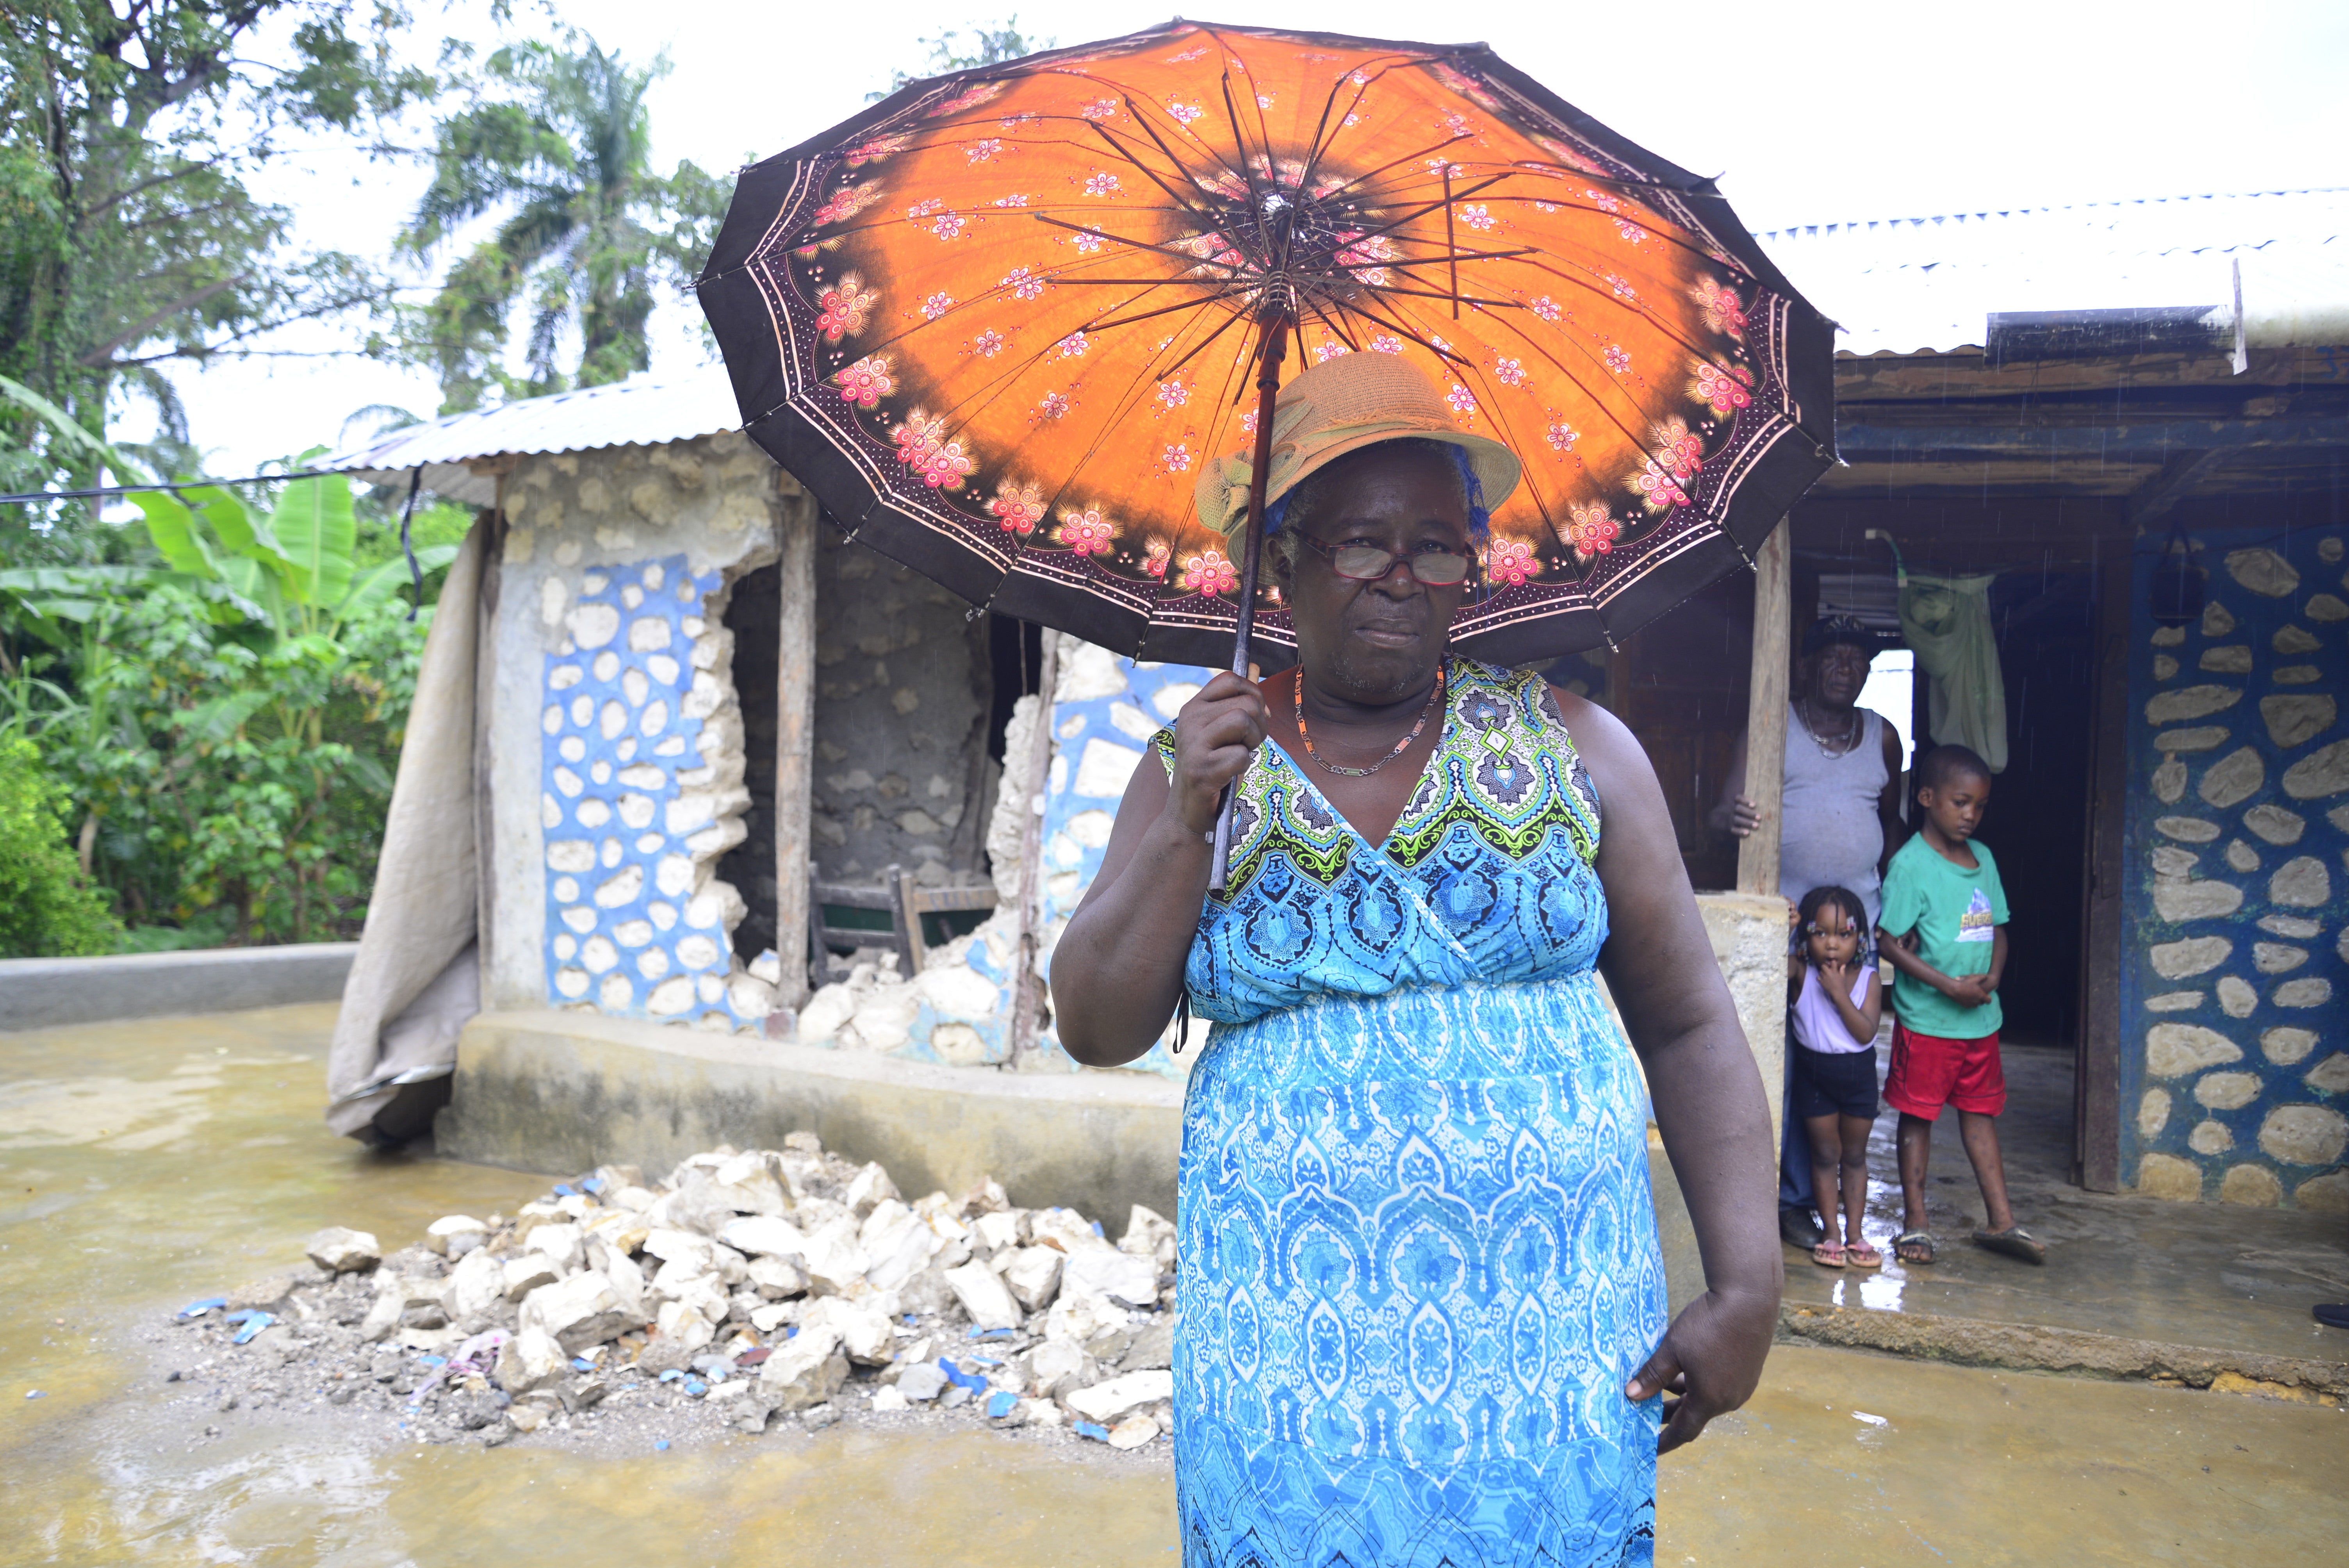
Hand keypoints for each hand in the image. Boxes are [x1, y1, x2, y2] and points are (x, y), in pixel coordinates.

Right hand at [1166, 671, 1267, 834]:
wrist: (1188, 812)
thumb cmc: (1212, 768)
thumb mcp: (1222, 731)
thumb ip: (1237, 700)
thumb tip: (1255, 667)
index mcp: (1193, 707)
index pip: (1230, 679)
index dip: (1253, 693)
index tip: (1255, 716)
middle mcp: (1189, 720)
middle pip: (1247, 701)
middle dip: (1259, 724)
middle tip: (1247, 744)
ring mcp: (1193, 744)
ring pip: (1243, 721)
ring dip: (1253, 742)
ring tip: (1239, 756)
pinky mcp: (1200, 769)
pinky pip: (1241, 755)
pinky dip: (1243, 766)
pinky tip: (1228, 774)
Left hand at [1626, 1287, 1775, 1454]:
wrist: (1749, 1299)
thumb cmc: (1708, 1325)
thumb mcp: (1673, 1349)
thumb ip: (1652, 1375)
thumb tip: (1631, 1396)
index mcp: (1710, 1400)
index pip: (1683, 1432)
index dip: (1664, 1441)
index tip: (1649, 1449)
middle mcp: (1730, 1399)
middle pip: (1695, 1415)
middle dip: (1670, 1415)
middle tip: (1646, 1413)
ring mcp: (1743, 1386)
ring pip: (1707, 1398)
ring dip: (1685, 1396)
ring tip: (1661, 1384)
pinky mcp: (1748, 1371)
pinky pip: (1720, 1386)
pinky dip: (1700, 1384)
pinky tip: (1686, 1368)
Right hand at [1725, 795, 1760, 837]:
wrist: (1735, 821)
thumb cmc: (1749, 811)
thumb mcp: (1750, 805)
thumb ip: (1756, 804)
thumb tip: (1770, 801)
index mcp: (1737, 801)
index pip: (1738, 798)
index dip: (1745, 800)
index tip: (1754, 805)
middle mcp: (1732, 809)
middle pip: (1738, 808)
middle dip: (1749, 813)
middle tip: (1759, 817)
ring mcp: (1730, 818)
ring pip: (1736, 819)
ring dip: (1747, 822)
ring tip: (1757, 825)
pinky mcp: (1730, 827)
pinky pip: (1733, 829)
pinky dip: (1740, 831)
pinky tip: (1747, 833)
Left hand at [1816, 955, 1851, 989]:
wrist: (1838, 992)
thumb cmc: (1841, 984)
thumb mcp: (1843, 976)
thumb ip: (1842, 970)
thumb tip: (1843, 965)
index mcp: (1834, 971)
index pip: (1832, 962)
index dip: (1832, 962)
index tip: (1832, 964)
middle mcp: (1828, 973)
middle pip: (1823, 965)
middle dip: (1825, 967)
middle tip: (1827, 970)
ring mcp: (1824, 977)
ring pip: (1820, 971)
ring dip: (1823, 973)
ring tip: (1826, 976)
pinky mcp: (1821, 981)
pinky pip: (1817, 977)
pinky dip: (1819, 978)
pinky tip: (1823, 979)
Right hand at [1941, 973, 1993, 1007]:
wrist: (1953, 989)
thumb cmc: (1965, 983)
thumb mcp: (1974, 978)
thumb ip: (1982, 977)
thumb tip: (1986, 977)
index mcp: (1981, 995)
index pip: (1988, 1001)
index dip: (1988, 998)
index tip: (1986, 996)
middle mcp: (1977, 1001)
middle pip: (1982, 1003)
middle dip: (1981, 999)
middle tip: (1978, 994)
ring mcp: (1971, 1004)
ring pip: (1976, 1005)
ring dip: (1976, 1001)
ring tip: (1973, 996)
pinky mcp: (1965, 1005)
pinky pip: (1970, 1005)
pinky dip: (1970, 1003)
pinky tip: (1967, 998)